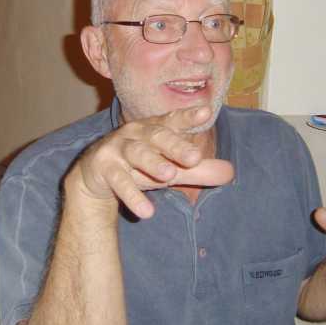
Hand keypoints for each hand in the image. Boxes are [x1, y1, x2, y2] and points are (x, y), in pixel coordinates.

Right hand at [66, 106, 233, 218]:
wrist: (95, 176)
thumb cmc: (138, 165)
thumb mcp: (170, 168)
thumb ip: (198, 171)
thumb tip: (231, 172)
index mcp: (155, 129)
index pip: (174, 121)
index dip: (189, 117)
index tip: (207, 112)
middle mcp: (136, 134)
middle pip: (158, 136)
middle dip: (176, 146)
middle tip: (195, 157)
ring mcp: (118, 149)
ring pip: (137, 153)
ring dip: (153, 163)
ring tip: (169, 176)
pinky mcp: (103, 167)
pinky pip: (119, 181)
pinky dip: (132, 196)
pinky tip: (147, 212)